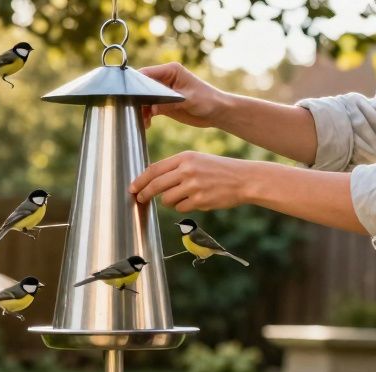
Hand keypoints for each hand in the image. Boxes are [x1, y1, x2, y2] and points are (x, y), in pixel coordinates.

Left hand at [130, 151, 256, 212]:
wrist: (243, 179)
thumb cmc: (218, 170)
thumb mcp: (197, 160)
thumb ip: (176, 167)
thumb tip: (153, 179)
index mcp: (185, 157)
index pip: (154, 169)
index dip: (140, 180)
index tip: (132, 188)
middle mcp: (187, 170)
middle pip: (155, 185)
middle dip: (145, 194)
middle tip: (140, 199)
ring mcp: (193, 186)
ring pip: (167, 200)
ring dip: (169, 202)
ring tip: (183, 196)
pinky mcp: (200, 200)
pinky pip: (180, 208)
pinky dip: (183, 207)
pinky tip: (196, 201)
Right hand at [137, 63, 225, 129]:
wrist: (217, 113)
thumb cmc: (207, 101)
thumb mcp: (188, 100)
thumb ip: (168, 103)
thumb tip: (151, 109)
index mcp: (171, 70)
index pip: (146, 73)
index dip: (136, 83)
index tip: (129, 95)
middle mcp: (165, 78)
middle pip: (142, 86)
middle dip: (137, 99)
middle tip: (135, 112)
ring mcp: (163, 91)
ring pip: (144, 99)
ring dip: (141, 110)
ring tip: (142, 121)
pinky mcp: (164, 103)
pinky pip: (149, 108)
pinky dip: (146, 115)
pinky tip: (147, 124)